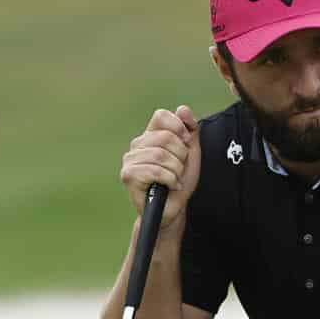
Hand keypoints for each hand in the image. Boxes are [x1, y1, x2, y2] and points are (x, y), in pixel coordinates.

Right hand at [121, 106, 199, 226]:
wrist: (173, 209)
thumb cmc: (179, 181)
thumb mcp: (191, 153)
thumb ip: (190, 129)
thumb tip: (182, 109)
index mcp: (150, 135)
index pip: (161, 116)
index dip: (178, 128)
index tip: (186, 144)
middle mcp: (137, 145)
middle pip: (165, 137)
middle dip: (181, 156)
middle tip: (179, 169)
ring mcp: (130, 160)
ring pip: (161, 155)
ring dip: (176, 170)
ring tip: (174, 178)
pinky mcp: (128, 175)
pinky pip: (155, 171)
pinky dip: (170, 180)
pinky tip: (170, 186)